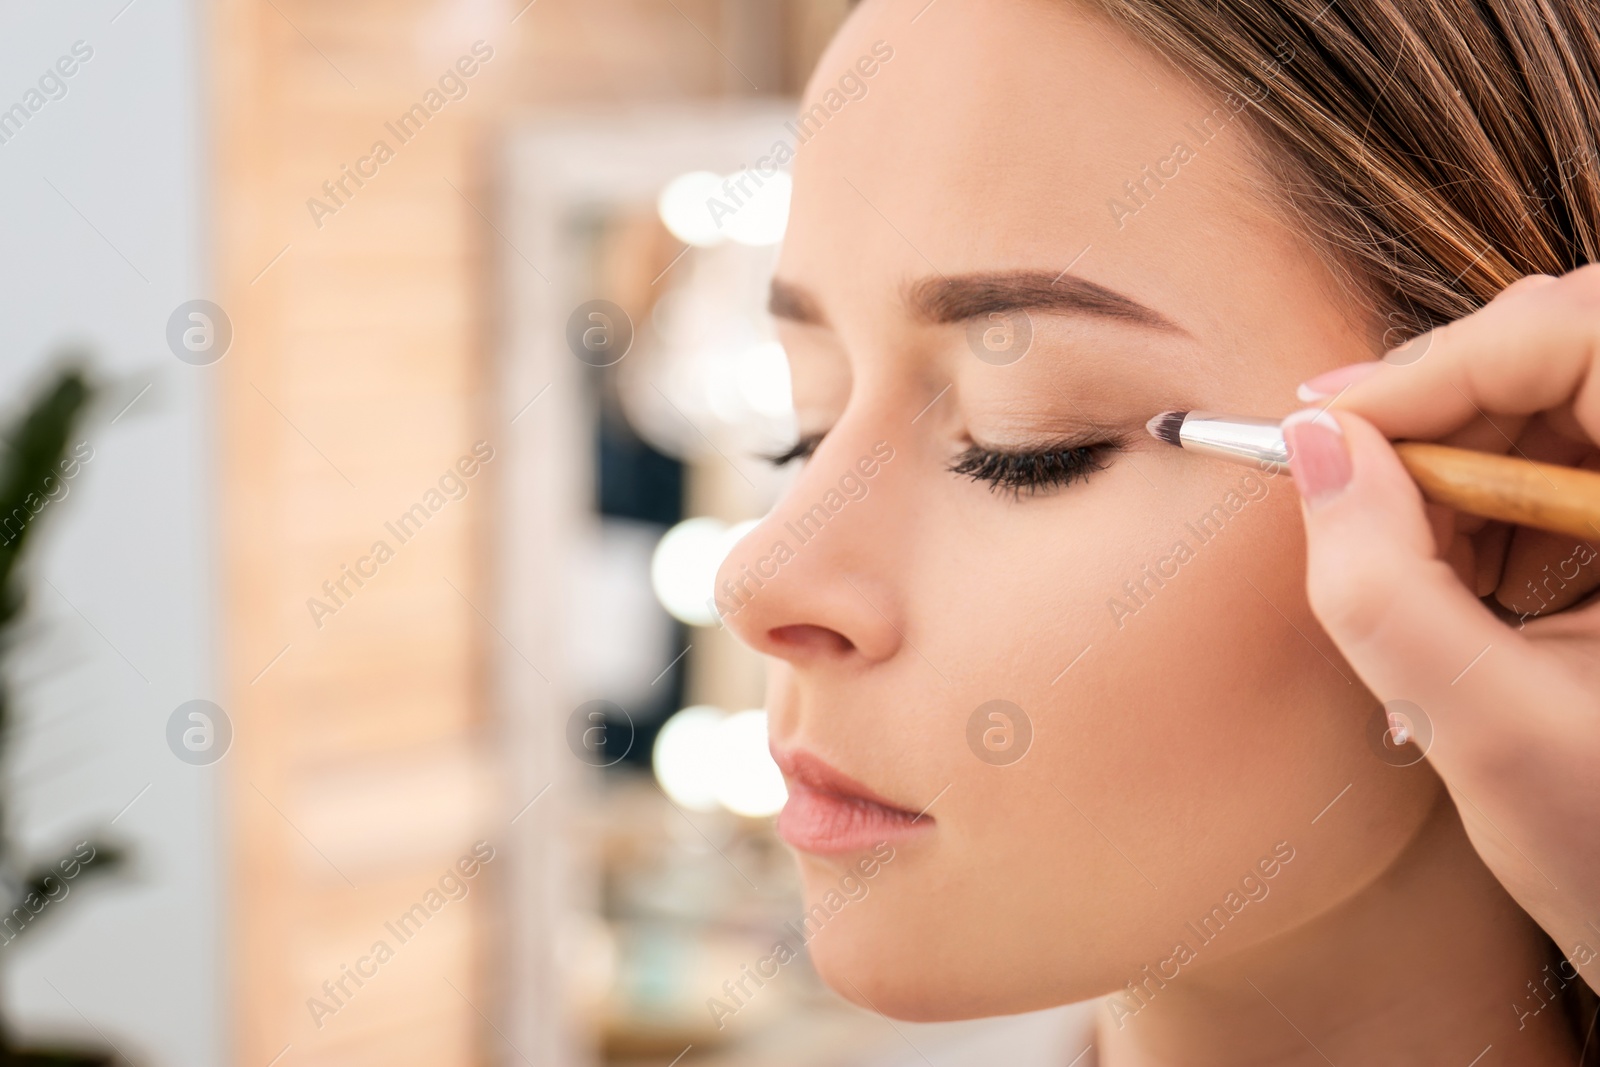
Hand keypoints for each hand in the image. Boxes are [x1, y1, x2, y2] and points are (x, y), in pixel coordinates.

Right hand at [1282, 265, 1599, 989]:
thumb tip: (1309, 447)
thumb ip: (1381, 587)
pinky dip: (1484, 495)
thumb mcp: (1482, 727)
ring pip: (1551, 392)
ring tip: (1416, 561)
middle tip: (1347, 477)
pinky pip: (1559, 448)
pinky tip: (1464, 573)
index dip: (1442, 365)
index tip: (1327, 424)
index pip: (1576, 338)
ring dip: (1453, 458)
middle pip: (1559, 350)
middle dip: (1438, 405)